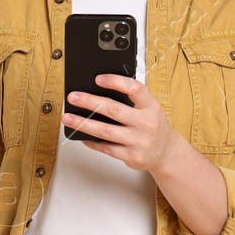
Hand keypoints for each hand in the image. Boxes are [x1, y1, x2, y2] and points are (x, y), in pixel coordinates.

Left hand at [65, 74, 185, 176]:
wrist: (167, 153)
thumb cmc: (152, 125)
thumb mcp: (149, 108)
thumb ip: (130, 100)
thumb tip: (97, 90)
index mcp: (150, 106)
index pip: (134, 88)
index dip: (115, 81)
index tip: (98, 78)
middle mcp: (146, 123)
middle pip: (113, 109)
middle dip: (89, 102)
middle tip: (73, 97)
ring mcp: (138, 141)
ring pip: (105, 131)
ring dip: (83, 123)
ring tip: (68, 118)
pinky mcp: (131, 156)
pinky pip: (106, 148)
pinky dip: (91, 141)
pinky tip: (81, 135)